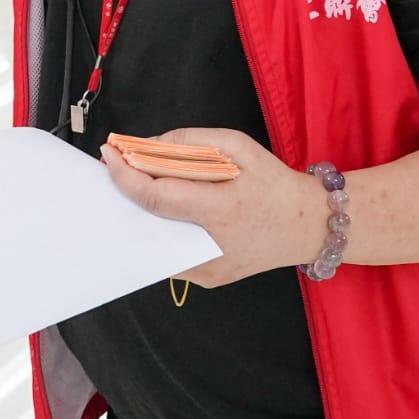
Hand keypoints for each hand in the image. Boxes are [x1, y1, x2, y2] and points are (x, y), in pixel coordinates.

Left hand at [101, 128, 324, 287]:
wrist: (310, 226)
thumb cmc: (275, 184)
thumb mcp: (241, 147)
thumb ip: (192, 140)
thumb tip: (150, 145)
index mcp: (220, 210)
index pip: (156, 196)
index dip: (125, 175)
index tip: (108, 154)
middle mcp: (210, 246)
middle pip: (149, 219)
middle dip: (125, 190)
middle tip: (115, 166)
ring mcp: (207, 269)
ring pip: (156, 239)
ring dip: (140, 211)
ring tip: (134, 184)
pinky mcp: (208, 278)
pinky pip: (172, 251)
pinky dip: (161, 229)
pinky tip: (162, 210)